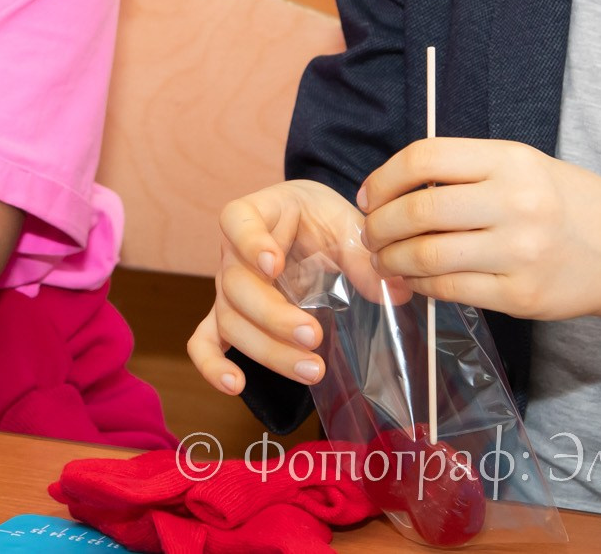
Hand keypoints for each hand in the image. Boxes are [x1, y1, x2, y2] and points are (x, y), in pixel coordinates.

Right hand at [186, 179, 386, 395]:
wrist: (305, 224)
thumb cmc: (319, 218)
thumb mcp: (343, 223)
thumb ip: (362, 255)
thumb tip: (395, 292)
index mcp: (254, 214)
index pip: (238, 222)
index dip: (251, 244)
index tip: (274, 264)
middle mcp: (230, 253)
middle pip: (236, 286)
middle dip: (274, 316)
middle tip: (314, 335)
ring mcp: (226, 289)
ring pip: (230, 321)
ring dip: (267, 350)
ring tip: (312, 369)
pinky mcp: (227, 317)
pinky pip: (204, 341)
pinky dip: (212, 365)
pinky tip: (235, 386)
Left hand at [357, 139, 600, 356]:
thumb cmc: (570, 205)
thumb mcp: (526, 166)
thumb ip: (468, 172)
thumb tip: (396, 189)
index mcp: (511, 160)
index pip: (425, 158)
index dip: (384, 177)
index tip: (370, 194)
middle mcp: (515, 202)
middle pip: (418, 211)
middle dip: (380, 225)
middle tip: (370, 233)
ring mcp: (518, 252)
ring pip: (427, 256)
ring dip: (392, 260)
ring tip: (384, 259)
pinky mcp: (520, 295)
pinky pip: (450, 290)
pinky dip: (421, 286)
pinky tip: (415, 280)